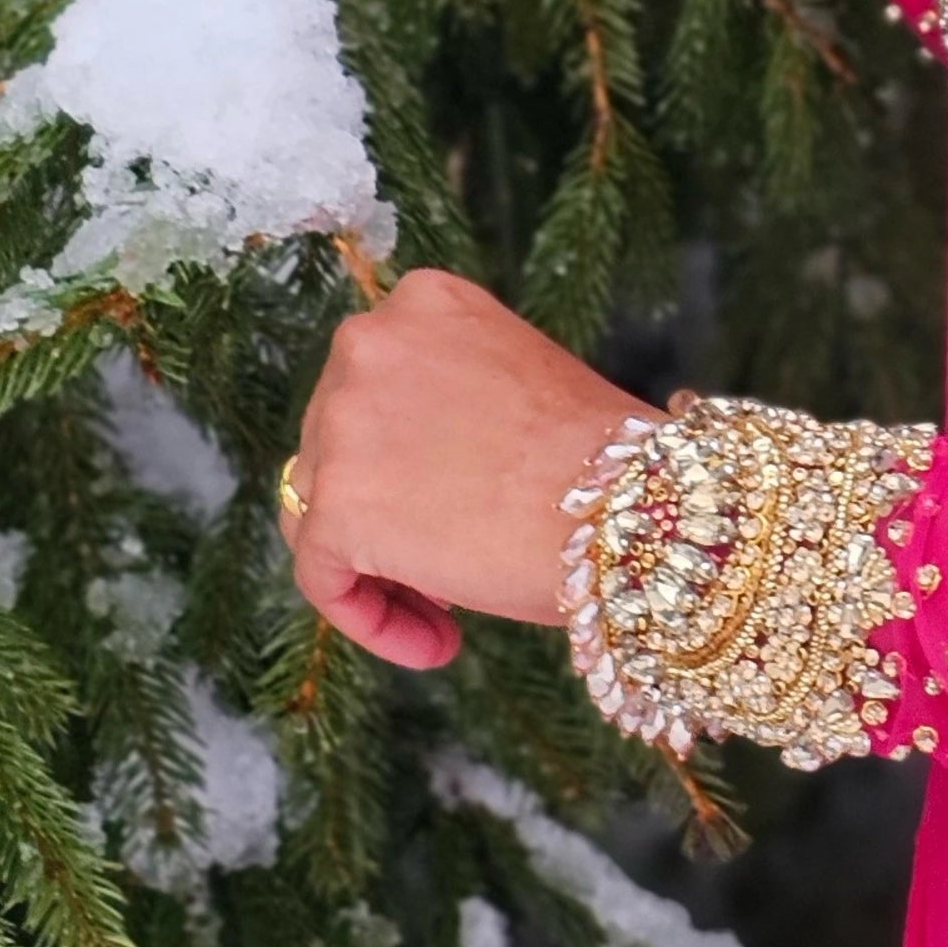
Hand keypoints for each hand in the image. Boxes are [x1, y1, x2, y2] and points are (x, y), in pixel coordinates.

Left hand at [280, 266, 651, 671]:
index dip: (403, 457)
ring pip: (319, 512)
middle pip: (335, 446)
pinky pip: (325, 578)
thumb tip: (397, 474)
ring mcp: (342, 420)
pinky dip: (370, 619)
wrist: (628, 505)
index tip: (452, 505)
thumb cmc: (602, 462)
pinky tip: (438, 644)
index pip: (375, 387)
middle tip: (452, 567)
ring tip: (448, 616)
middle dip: (386, 512)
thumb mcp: (516, 385)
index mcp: (423, 302)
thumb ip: (448, 404)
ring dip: (378, 568)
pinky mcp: (334, 503)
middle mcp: (368, 341)